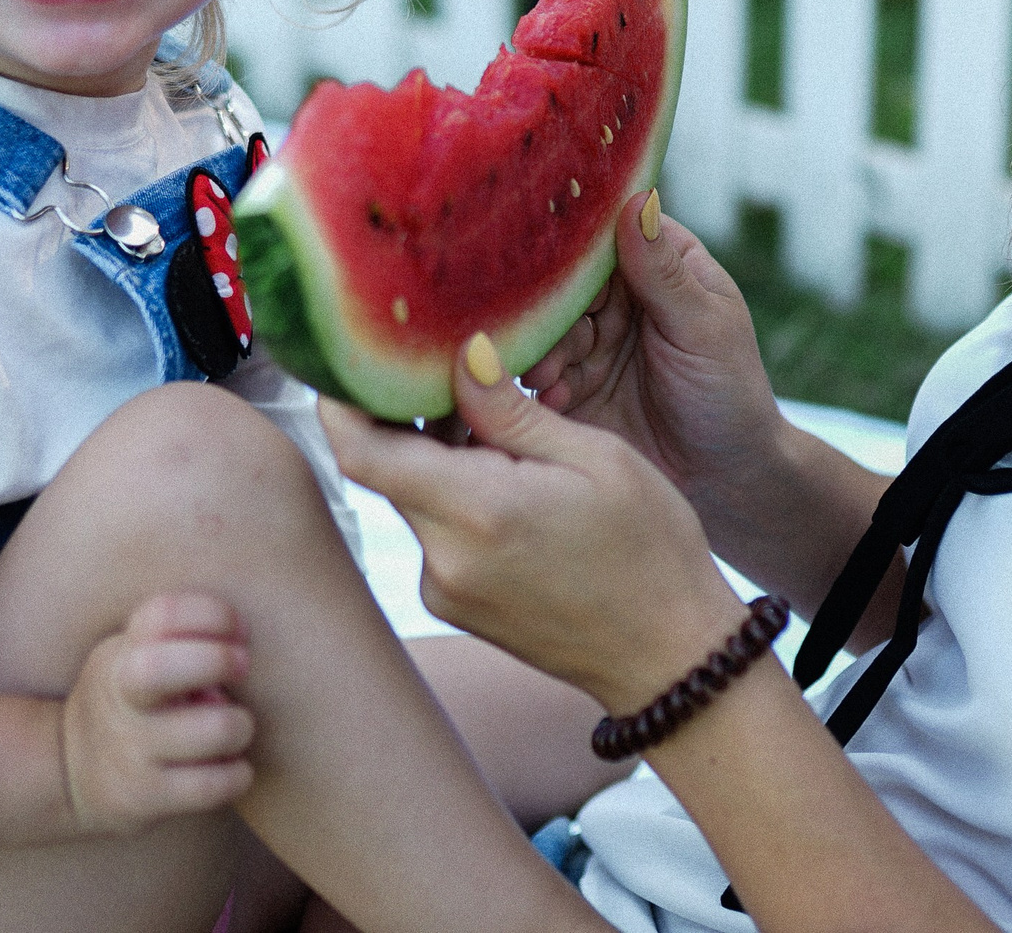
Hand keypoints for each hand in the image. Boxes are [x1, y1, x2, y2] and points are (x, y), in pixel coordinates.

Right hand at [57, 592, 255, 836]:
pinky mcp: (143, 798)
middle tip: (240, 670)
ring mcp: (130, 751)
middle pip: (166, 667)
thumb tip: (240, 652)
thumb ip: (181, 641)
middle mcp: (121, 698)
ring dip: (240, 726)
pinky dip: (236, 775)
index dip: (213, 615)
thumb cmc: (131, 701)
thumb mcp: (134, 656)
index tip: (237, 631)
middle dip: (219, 661)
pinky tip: (230, 768)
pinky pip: (212, 786)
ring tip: (233, 730)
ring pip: (214, 729)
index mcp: (122, 654)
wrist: (67, 772)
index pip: (163, 613)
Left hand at [322, 355, 750, 717]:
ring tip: (505, 431)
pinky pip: (434, 534)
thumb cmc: (649, 550)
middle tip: (455, 370)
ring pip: (413, 498)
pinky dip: (457, 498)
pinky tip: (514, 485)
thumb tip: (460, 355)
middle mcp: (443, 558)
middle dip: (410, 418)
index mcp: (476, 512)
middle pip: (386, 469)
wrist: (669, 656)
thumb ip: (512, 411)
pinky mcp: (454, 606)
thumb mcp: (596, 458)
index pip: (361, 451)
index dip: (342, 399)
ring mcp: (444, 590)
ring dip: (440, 458)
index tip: (355, 354)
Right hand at [522, 192, 785, 519]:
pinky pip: (538, 378)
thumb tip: (638, 202)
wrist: (725, 480)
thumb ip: (663, 274)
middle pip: (565, 280)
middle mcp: (617, 298)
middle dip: (549, 304)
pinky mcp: (569, 390)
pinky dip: (539, 387)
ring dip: (541, 350)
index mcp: (658, 264)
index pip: (606, 232)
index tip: (547, 250)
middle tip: (543, 330)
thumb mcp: (702, 329)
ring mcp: (589, 344)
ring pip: (546, 329)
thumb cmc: (731, 393)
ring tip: (547, 378)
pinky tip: (550, 400)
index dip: (575, 238)